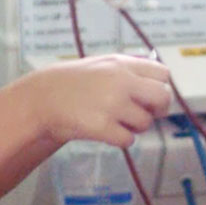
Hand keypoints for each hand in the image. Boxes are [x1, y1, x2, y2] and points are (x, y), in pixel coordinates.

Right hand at [18, 54, 171, 147]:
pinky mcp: (102, 126)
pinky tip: (107, 131)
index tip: (151, 96)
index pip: (163, 75)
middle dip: (157, 109)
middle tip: (144, 113)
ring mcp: (112, 104)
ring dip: (134, 126)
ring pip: (145, 122)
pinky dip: (121, 139)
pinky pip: (128, 139)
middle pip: (162, 98)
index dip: (160, 88)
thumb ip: (131, 70)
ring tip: (115, 121)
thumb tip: (162, 82)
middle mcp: (120, 82)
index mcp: (122, 64)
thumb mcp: (103, 65)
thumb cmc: (74, 83)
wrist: (42, 98)